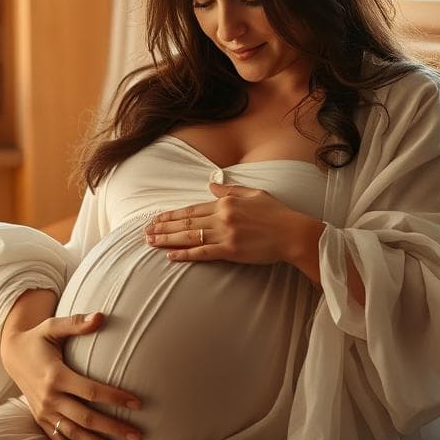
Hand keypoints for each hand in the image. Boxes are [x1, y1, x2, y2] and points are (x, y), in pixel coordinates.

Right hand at [0, 310, 144, 439]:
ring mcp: (44, 410)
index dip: (115, 398)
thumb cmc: (38, 338)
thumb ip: (77, 323)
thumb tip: (101, 316)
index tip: (138, 404)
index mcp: (56, 375)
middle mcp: (49, 397)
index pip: (91, 392)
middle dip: (113, 428)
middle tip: (138, 435)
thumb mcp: (53, 326)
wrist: (11, 353)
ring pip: (74, 433)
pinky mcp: (40, 418)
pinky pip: (56, 439)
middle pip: (86, 418)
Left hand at [145, 181, 322, 265]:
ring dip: (167, 240)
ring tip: (150, 242)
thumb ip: (230, 190)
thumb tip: (211, 184)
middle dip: (163, 227)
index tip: (157, 218)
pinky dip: (185, 254)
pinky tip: (171, 256)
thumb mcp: (254, 194)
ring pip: (189, 237)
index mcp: (226, 202)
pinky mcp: (231, 250)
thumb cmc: (277, 214)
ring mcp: (225, 234)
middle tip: (145, 231)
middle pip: (186, 222)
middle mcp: (222, 216)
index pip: (192, 209)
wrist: (294, 234)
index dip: (172, 215)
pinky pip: (202, 253)